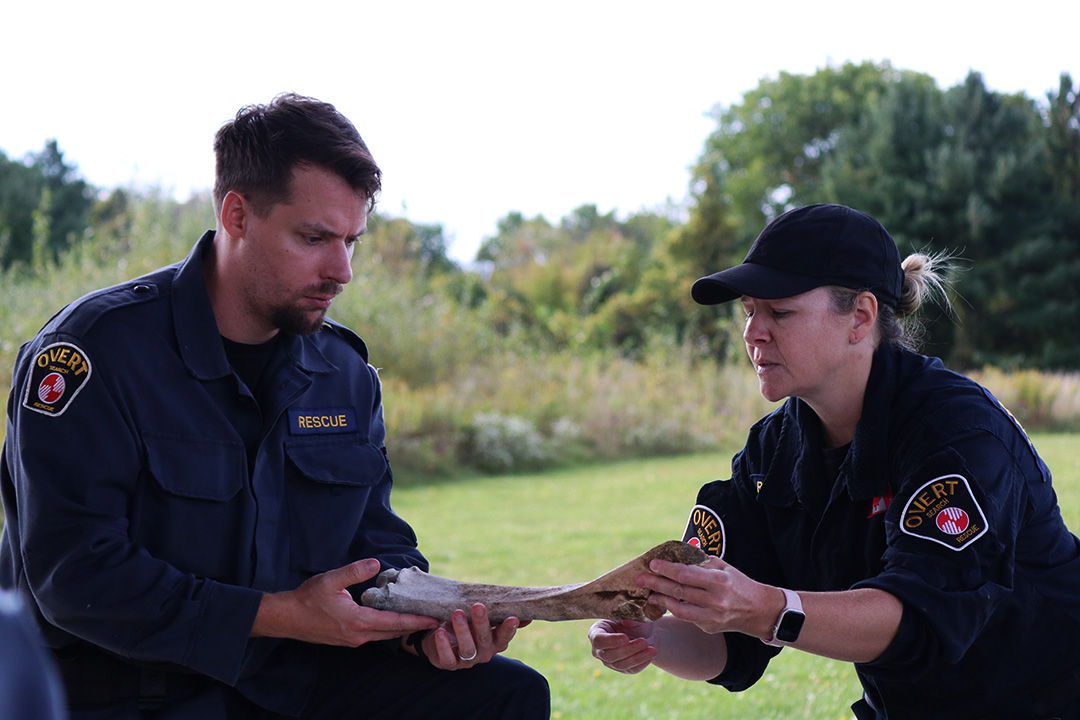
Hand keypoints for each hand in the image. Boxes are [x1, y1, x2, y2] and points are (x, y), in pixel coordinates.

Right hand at [253, 559, 438, 645]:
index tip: (433, 620)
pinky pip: (374, 635)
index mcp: (357, 622)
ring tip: (419, 620)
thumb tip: (375, 564)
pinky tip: (393, 620)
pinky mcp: (347, 639)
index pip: (394, 623)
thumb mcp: (330, 580)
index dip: (416, 621)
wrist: (287, 618)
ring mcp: (352, 640)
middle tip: (434, 621)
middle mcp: (358, 635)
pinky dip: (388, 629)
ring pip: (384, 635)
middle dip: (414, 627)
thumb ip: (354, 572)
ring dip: (401, 629)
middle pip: (393, 633)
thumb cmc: (307, 599)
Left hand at [420, 603, 525, 670]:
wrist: (440, 639)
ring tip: (457, 613)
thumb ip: (501, 617)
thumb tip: (527, 617)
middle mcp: (483, 653)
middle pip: (485, 640)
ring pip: (467, 648)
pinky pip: (447, 657)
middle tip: (478, 606)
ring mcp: (467, 660)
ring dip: (462, 630)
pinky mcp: (449, 663)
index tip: (512, 618)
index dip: (508, 629)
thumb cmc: (467, 626)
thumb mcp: (483, 621)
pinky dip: (443, 645)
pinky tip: (440, 631)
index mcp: (494, 642)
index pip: (504, 637)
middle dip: (482, 623)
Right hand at [588, 619, 655, 673]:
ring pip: (620, 664)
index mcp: (596, 631)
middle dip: (628, 649)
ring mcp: (609, 661)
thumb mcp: (633, 616)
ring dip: (637, 657)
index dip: (611, 641)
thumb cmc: (634, 621)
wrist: (644, 632)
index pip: (598, 640)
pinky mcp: (622, 669)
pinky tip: (650, 654)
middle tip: (644, 642)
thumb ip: (629, 618)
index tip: (626, 638)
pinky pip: (631, 669)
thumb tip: (626, 621)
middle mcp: (599, 649)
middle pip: (609, 655)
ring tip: (652, 649)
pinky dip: (642, 662)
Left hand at [637, 556, 776, 637]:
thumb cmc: (737, 583)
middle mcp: (715, 600)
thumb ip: (701, 563)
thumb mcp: (723, 567)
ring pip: (679, 609)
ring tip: (648, 593)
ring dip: (660, 600)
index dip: (667, 569)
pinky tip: (664, 602)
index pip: (686, 574)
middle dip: (657, 584)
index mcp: (719, 581)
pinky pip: (686, 618)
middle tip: (640, 578)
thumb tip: (676, 556)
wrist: (758, 610)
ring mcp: (712, 617)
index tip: (653, 564)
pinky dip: (673, 609)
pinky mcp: (709, 628)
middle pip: (679, 592)